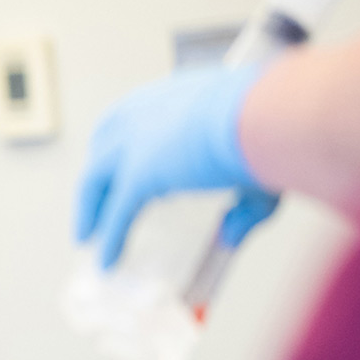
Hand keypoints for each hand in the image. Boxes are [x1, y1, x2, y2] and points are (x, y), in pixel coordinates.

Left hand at [76, 65, 280, 269]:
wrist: (269, 114)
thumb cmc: (273, 127)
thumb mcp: (256, 160)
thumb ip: (243, 203)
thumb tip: (229, 236)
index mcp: (169, 98)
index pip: (131, 120)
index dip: (122, 147)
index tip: (121, 168)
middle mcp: (143, 113)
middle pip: (104, 149)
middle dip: (97, 178)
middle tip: (97, 205)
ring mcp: (137, 143)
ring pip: (96, 180)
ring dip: (90, 208)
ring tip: (85, 235)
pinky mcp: (139, 174)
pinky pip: (117, 213)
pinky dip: (110, 238)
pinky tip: (105, 261)